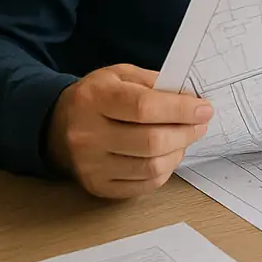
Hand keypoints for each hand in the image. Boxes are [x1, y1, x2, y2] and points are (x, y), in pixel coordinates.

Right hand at [45, 64, 212, 198]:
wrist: (58, 126)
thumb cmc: (98, 97)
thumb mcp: (121, 75)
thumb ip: (155, 83)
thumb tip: (190, 99)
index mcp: (94, 99)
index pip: (145, 107)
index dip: (180, 109)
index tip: (204, 109)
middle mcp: (87, 135)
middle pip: (151, 141)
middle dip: (186, 132)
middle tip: (200, 124)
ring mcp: (91, 165)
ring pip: (151, 166)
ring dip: (178, 152)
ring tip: (184, 138)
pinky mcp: (98, 186)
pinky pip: (144, 184)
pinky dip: (165, 170)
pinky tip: (168, 155)